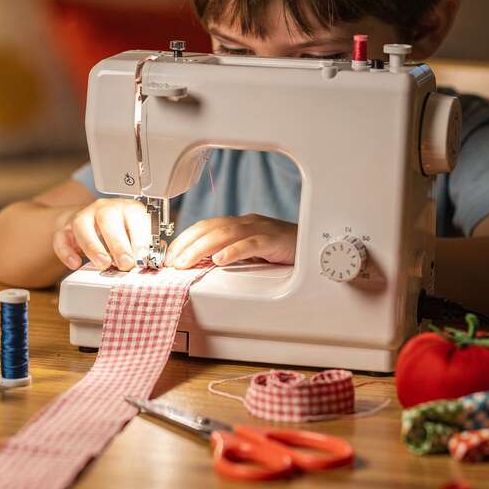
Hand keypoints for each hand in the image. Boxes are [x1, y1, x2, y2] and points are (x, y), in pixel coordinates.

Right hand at [52, 199, 150, 271]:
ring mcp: (83, 216)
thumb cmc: (120, 233)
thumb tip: (157, 263)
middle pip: (109, 218)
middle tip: (125, 265)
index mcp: (128, 209)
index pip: (135, 218)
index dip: (140, 239)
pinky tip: (74, 264)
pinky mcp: (65, 228)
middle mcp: (105, 209)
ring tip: (102, 264)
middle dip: (118, 243)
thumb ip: (145, 248)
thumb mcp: (136, 236)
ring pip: (83, 224)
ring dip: (93, 246)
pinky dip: (66, 251)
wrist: (91, 223)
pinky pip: (62, 237)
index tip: (144, 259)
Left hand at [165, 214, 296, 268]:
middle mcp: (247, 223)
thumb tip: (203, 264)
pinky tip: (220, 260)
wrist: (318, 245)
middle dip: (186, 244)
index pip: (205, 227)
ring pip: (225, 234)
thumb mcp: (252, 253)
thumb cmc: (285, 250)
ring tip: (186, 262)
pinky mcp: (275, 240)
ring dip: (201, 248)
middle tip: (172, 262)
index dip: (185, 239)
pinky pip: (251, 244)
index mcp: (240, 224)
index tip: (170, 255)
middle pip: (210, 228)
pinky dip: (234, 251)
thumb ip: (230, 254)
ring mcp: (261, 230)